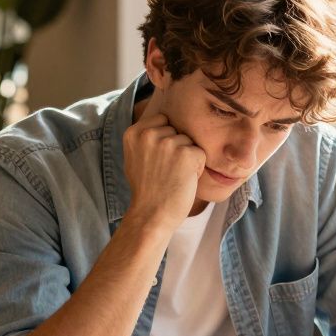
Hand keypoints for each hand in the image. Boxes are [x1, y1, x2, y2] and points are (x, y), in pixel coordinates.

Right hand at [120, 107, 205, 231]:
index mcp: (134, 132)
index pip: (163, 119)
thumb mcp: (134, 157)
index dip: (166, 139)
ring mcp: (167, 143)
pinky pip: (201, 153)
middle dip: (177, 148)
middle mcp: (149, 134)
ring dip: (187, 158)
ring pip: (190, 141)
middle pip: (178, 130)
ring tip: (173, 176)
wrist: (151, 215)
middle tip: (166, 171)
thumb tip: (163, 120)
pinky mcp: (186, 154)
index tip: (158, 160)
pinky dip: (197, 168)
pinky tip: (183, 181)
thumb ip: (145, 138)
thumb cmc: (146, 190)